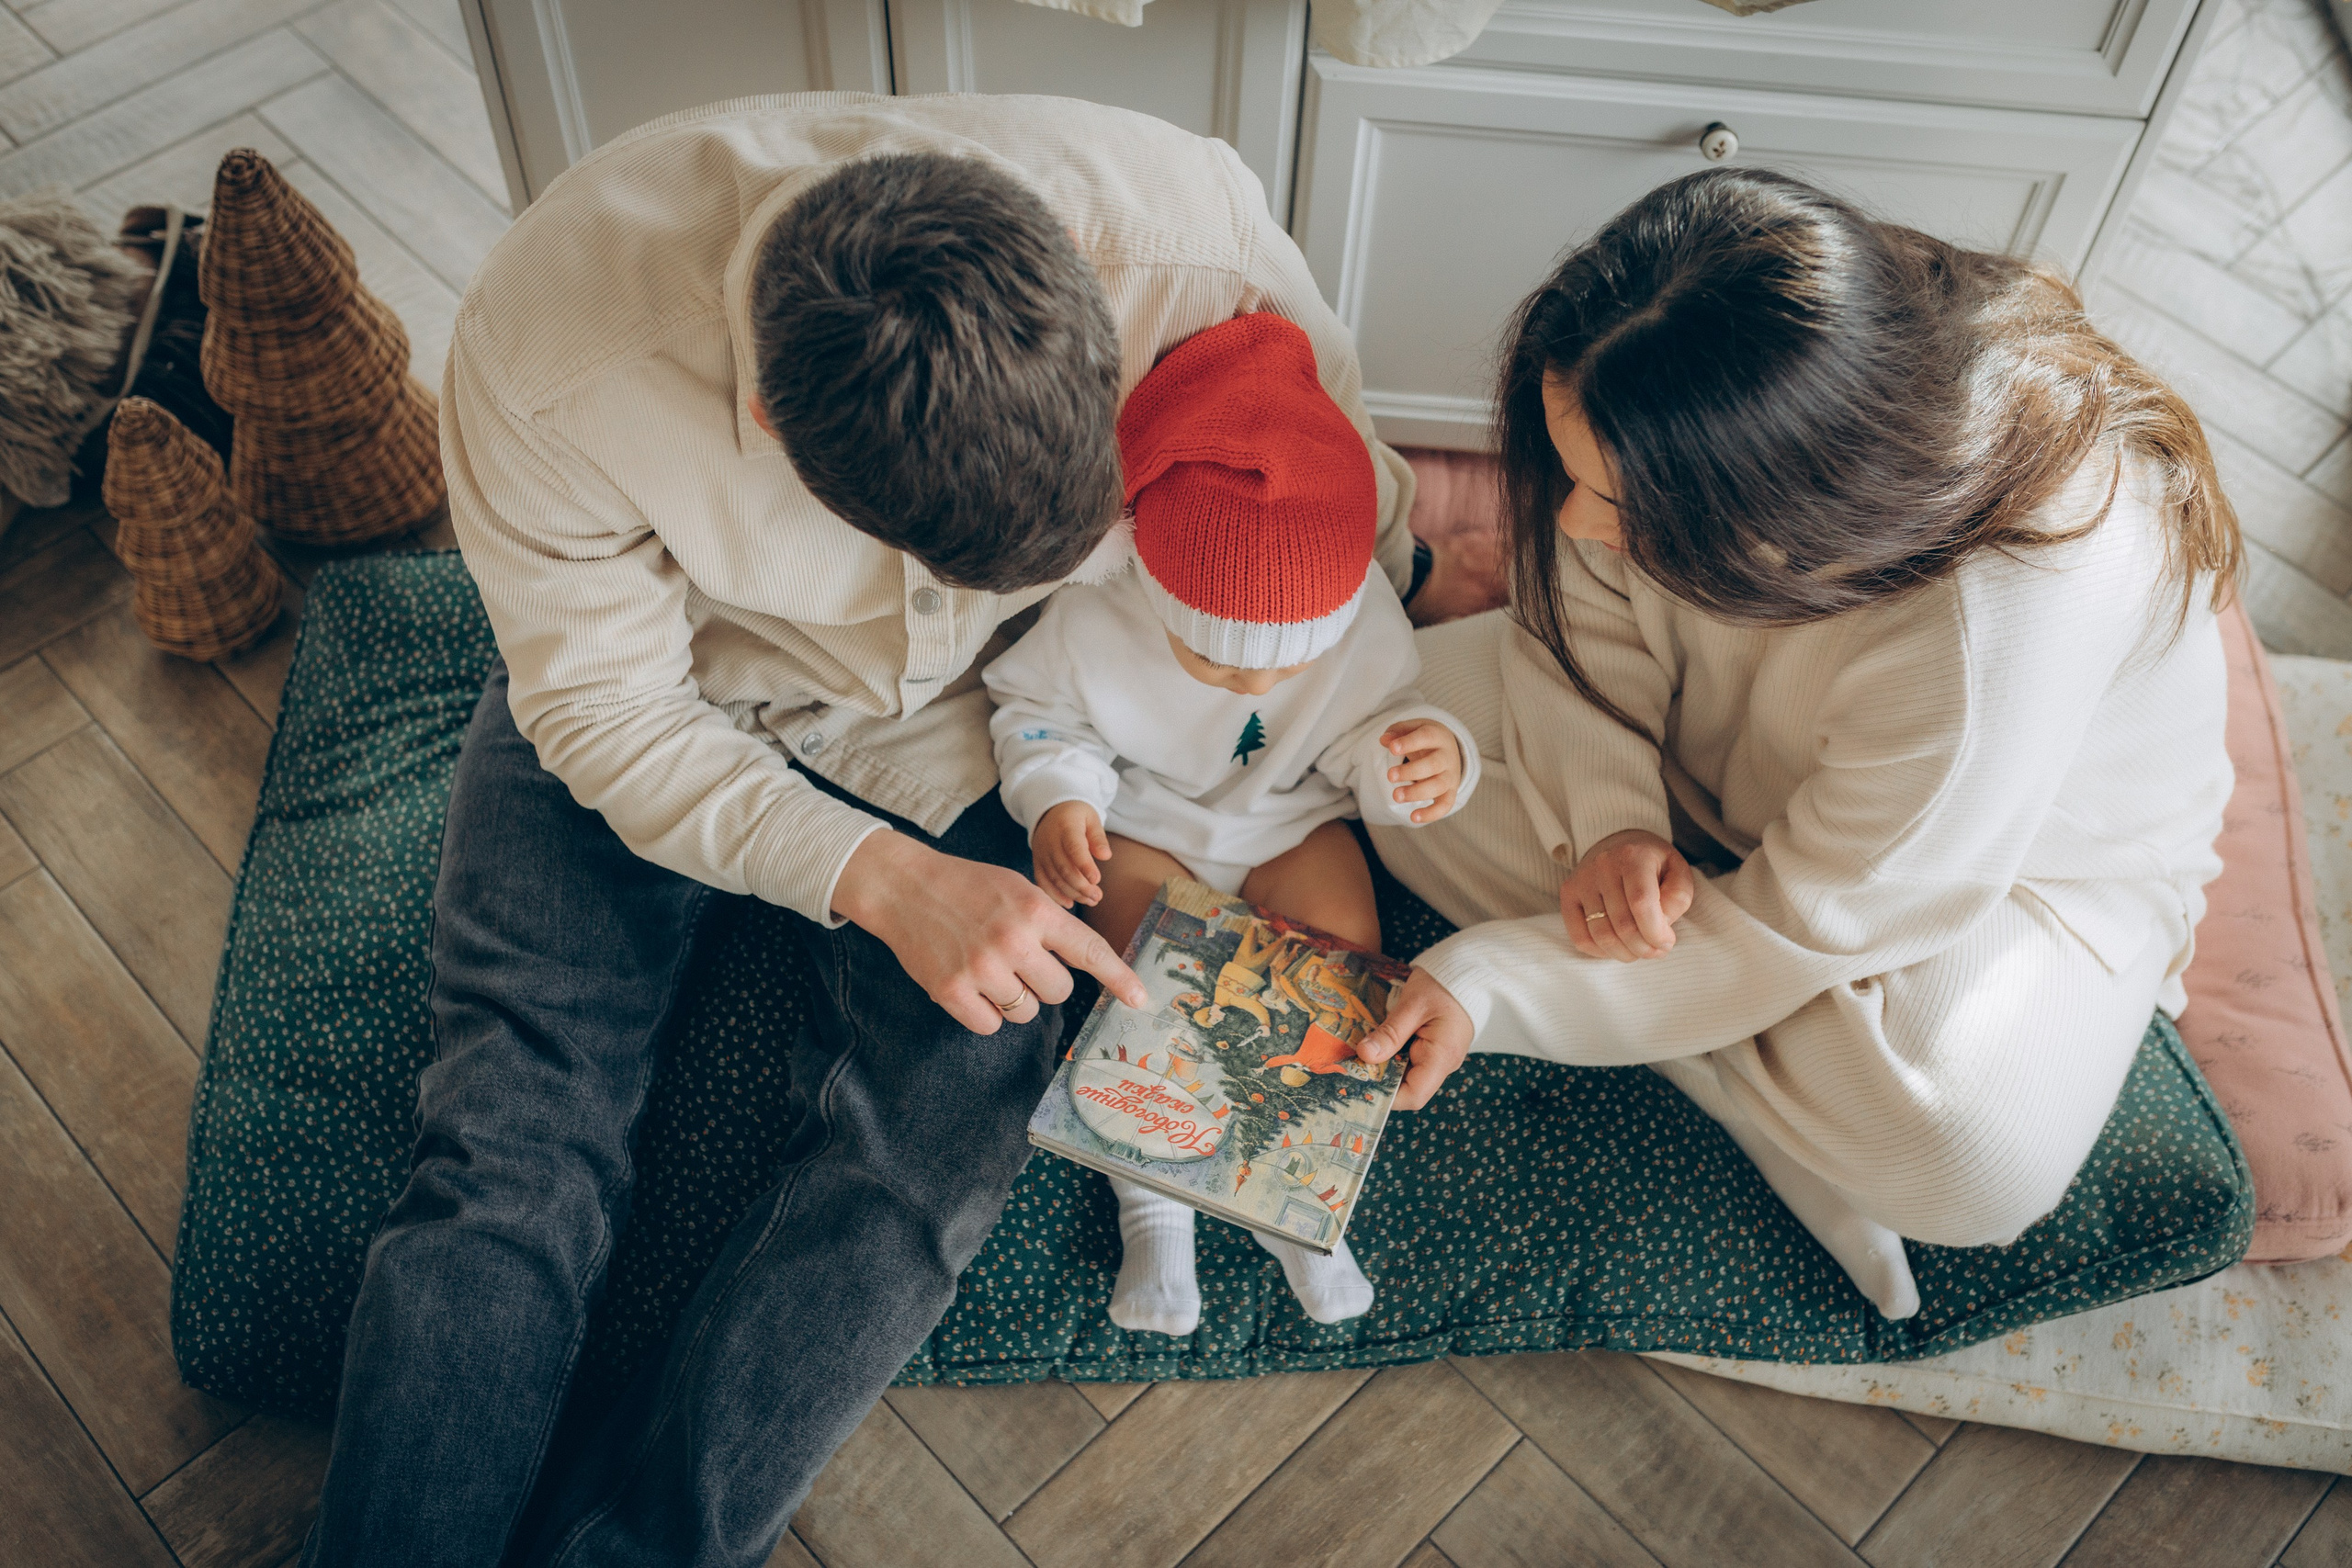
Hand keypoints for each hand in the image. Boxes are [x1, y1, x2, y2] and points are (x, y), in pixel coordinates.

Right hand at [832, 829, 1147, 1033]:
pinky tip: (969, 985)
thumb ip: (1051, 924)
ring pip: (1027, 1012)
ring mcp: (981, 968)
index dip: (1118, 977)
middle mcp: (1013, 940)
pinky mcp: (951, 991)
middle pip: (1059, 992)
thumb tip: (1085, 965)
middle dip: (1044, 983)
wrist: (903, 887)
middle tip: (1017, 961)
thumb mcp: (1018, 890)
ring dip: (1014, 998)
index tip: (1139, 999)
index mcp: (1035, 910)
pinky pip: (991, 1025)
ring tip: (988, 967)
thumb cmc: (967, 888)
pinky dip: (985, 1013)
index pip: (1089, 950)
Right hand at [1031, 801, 1111, 907]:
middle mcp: (1050, 841)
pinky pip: (1042, 882)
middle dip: (1081, 886)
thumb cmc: (1076, 815)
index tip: (1097, 880)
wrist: (1050, 812)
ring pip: (1054, 878)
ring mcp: (1041, 853)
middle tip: (1098, 896)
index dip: (1084, 865)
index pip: (1074, 848)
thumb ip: (1098, 837)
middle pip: (1063, 868)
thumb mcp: (1091, 818)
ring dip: (1072, 893)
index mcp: (1065, 827)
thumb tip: (1105, 856)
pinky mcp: (1038, 862)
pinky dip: (1054, 895)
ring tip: (1091, 900)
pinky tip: (1069, 903)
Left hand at [1354, 967, 1472, 1110]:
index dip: (1386, 1096)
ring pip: (1406, 1074)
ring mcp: (1439, 1057)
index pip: (1414, 1095)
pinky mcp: (1433, 1048)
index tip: (1359, 1084)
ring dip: (1383, 1066)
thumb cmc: (1443, 985)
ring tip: (1358, 1054)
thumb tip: (1364, 1055)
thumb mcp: (1412, 1006)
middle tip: (1351, 1066)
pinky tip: (1374, 1044)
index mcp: (1442, 1057)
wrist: (1467, 971)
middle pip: (1407, 1087)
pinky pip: (1410, 1060)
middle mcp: (1443, 1063)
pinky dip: (1391, 1055)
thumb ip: (1390, 1033)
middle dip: (1379, 1079)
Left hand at [1382, 720, 1463, 823]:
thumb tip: (1384, 740)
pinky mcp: (1451, 792)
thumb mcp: (1412, 729)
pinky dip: (1432, 814)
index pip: (1426, 737)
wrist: (1448, 748)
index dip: (1409, 743)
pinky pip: (1445, 805)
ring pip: (1438, 786)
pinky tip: (1413, 817)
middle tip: (1390, 776)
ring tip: (1396, 796)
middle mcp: (1447, 756)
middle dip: (1410, 771)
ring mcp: (1451, 775)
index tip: (1392, 749)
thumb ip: (1397, 731)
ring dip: (1417, 793)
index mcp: (1438, 736)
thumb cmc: (1423, 739)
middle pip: (1433, 764)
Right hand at [1562, 829, 1692, 960]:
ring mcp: (1581, 880)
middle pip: (1622, 925)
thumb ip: (1677, 897)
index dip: (1656, 933)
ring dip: (1625, 953)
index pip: (1641, 904)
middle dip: (1644, 948)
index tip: (1667, 943)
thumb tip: (1661, 924)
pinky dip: (1601, 952)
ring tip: (1640, 949)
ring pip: (1602, 936)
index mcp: (1633, 856)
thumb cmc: (1653, 865)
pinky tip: (1617, 946)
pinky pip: (1580, 938)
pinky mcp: (1568, 894)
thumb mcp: (1678, 872)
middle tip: (1657, 950)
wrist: (1620, 844)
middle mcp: (1602, 865)